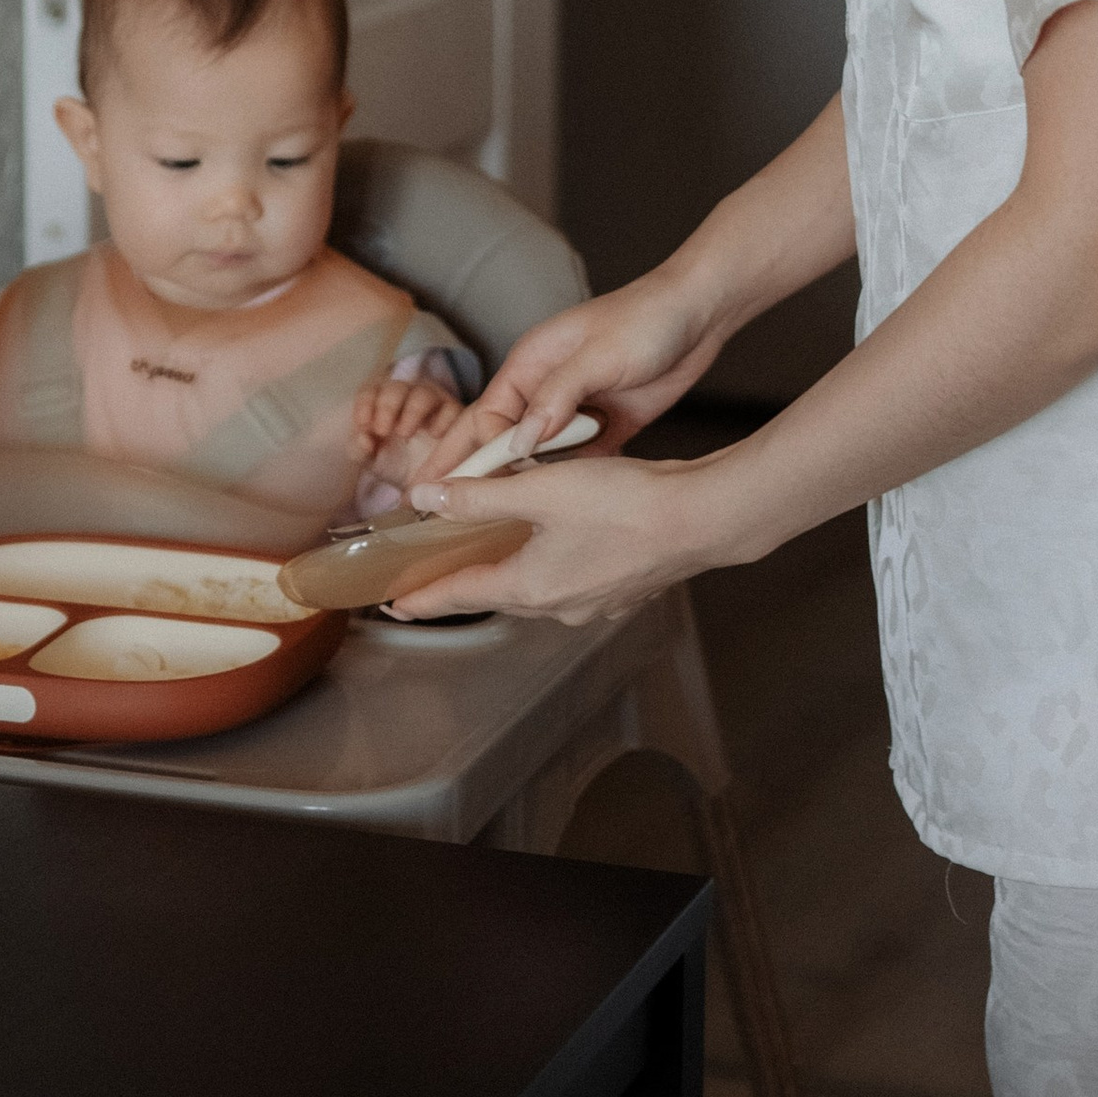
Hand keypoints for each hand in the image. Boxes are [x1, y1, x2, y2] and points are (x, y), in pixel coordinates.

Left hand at [349, 371, 461, 484]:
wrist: (427, 485)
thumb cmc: (397, 466)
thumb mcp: (373, 461)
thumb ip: (361, 450)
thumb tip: (364, 439)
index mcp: (384, 405)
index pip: (371, 390)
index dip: (365, 403)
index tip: (362, 425)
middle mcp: (408, 398)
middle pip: (396, 387)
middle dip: (386, 406)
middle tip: (382, 431)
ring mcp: (434, 404)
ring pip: (423, 393)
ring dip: (411, 411)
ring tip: (404, 434)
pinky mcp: (456, 416)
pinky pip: (451, 409)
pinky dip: (441, 420)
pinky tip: (434, 435)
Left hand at [384, 445, 737, 627]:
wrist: (703, 519)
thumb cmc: (626, 505)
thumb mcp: (541, 490)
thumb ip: (479, 496)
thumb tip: (426, 501)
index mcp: (530, 587)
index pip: (459, 595)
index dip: (423, 597)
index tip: (394, 605)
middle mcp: (559, 606)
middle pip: (496, 592)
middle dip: (464, 580)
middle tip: (435, 570)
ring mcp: (594, 602)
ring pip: (536, 586)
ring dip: (509, 567)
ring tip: (491, 546)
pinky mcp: (622, 587)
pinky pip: (571, 579)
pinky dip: (550, 560)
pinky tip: (556, 535)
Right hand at [402, 268, 723, 485]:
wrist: (699, 313)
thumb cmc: (646, 321)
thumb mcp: (598, 356)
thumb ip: (558, 395)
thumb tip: (520, 441)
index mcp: (530, 365)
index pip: (483, 418)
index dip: (459, 455)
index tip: (435, 489)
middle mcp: (545, 390)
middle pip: (499, 441)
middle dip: (470, 477)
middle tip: (440, 516)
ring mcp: (575, 410)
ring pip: (535, 457)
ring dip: (517, 486)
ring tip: (488, 529)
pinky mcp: (606, 426)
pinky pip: (574, 463)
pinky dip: (560, 486)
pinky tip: (549, 516)